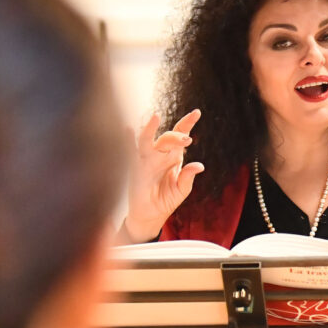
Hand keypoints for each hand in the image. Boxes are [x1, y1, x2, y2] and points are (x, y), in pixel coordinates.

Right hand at [123, 110, 204, 240]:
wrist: (150, 215)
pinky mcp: (135, 167)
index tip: (196, 112)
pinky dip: (128, 139)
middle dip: (176, 136)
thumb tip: (199, 166)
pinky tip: (128, 129)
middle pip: (167, 137)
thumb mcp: (181, 190)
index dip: (187, 122)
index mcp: (174, 156)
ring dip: (151, 129)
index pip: (180, 134)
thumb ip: (188, 177)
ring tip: (155, 117)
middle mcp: (160, 154)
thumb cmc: (166, 200)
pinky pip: (131, 150)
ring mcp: (146, 159)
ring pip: (148, 140)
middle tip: (187, 140)